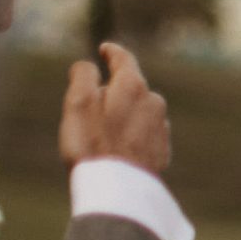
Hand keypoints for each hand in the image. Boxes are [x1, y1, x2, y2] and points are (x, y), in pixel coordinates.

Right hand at [59, 42, 171, 174]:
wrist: (119, 190)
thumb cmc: (93, 145)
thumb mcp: (78, 103)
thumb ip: (83, 76)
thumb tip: (88, 65)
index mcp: (133, 86)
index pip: (124, 60)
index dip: (112, 53)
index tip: (105, 50)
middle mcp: (154, 103)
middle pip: (131, 88)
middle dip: (114, 91)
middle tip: (91, 108)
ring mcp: (161, 128)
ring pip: (140, 112)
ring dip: (125, 115)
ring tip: (103, 135)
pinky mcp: (162, 152)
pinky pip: (145, 134)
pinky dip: (133, 136)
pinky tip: (119, 150)